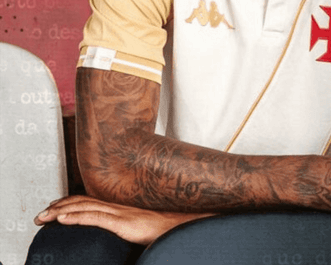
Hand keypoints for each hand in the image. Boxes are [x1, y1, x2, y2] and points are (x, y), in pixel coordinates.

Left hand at [34, 195, 214, 244]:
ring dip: (60, 211)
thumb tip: (118, 238)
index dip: (70, 203)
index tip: (54, 209)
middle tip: (41, 214)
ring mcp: (120, 214)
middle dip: (59, 206)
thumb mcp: (139, 230)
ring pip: (84, 207)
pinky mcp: (122, 223)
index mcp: (120, 209)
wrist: (180, 228)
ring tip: (44, 216)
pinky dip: (76, 216)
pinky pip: (95, 218)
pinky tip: (62, 219)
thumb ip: (126, 230)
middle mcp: (117, 207)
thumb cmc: (162, 232)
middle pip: (83, 201)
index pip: (90, 202)